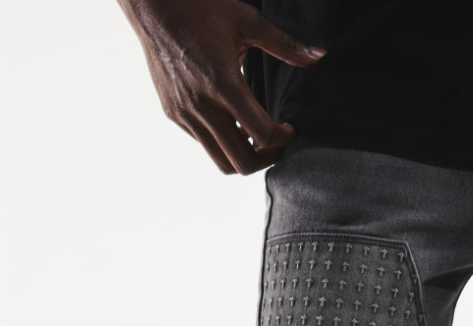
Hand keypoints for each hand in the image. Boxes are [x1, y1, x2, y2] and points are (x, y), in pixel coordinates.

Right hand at [117, 0, 326, 173]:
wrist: (152, 5)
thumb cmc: (202, 8)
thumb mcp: (248, 22)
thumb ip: (285, 45)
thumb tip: (319, 57)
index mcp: (223, 84)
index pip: (261, 134)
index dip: (282, 139)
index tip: (289, 130)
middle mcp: (202, 106)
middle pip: (241, 162)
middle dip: (265, 159)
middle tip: (276, 144)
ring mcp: (184, 113)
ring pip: (220, 160)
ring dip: (243, 155)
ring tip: (256, 137)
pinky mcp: (174, 113)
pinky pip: (203, 143)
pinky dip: (222, 141)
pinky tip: (232, 121)